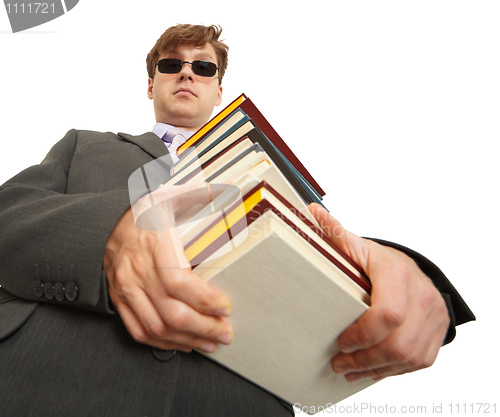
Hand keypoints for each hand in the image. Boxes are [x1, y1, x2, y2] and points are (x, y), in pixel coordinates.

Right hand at [104, 183, 233, 352]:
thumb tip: (223, 190)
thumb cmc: (143, 213)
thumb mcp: (168, 197)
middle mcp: (136, 270)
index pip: (177, 281)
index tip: (225, 307)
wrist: (104, 224)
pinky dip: (163, 342)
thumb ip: (196, 196)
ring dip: (187, 339)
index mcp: (152, 244)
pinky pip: (139, 330)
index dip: (204, 300)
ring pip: (157, 326)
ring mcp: (126, 288)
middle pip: (171, 311)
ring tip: (210, 342)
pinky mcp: (119, 300)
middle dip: (203, 327)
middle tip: (225, 333)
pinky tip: (183, 342)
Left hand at [308, 203, 449, 381]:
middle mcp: (422, 295)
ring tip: (351, 370)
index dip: (363, 334)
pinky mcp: (438, 333)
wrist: (414, 270)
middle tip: (339, 364)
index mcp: (398, 273)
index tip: (341, 342)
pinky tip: (373, 371)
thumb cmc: (382, 261)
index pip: (387, 313)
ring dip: (377, 369)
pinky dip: (394, 370)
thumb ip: (336, 233)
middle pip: (398, 342)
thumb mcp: (360, 246)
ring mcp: (434, 317)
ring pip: (409, 356)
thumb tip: (312, 211)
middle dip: (365, 359)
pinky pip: (419, 361)